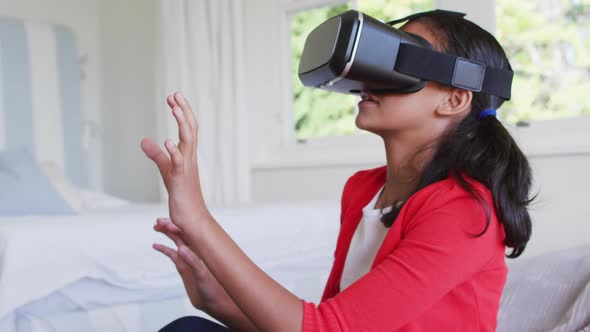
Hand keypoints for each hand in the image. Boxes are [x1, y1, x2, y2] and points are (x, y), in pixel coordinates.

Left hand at [141, 92, 208, 227]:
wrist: (193, 218)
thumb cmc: (183, 195)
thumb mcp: (166, 171)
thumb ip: (157, 155)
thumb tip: (143, 140)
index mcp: (188, 156)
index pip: (188, 129)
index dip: (182, 112)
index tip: (174, 97)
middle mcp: (190, 159)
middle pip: (190, 130)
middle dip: (184, 111)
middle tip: (175, 94)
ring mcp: (187, 168)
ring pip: (188, 142)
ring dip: (182, 124)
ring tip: (174, 108)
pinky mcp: (180, 180)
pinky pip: (178, 163)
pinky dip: (174, 151)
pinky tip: (167, 140)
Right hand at [153, 217, 233, 315]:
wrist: (214, 303)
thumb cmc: (215, 289)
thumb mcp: (203, 274)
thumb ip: (192, 261)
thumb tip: (180, 248)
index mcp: (202, 249)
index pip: (189, 232)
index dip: (178, 225)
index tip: (166, 221)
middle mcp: (196, 251)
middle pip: (181, 233)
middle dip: (170, 226)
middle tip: (157, 221)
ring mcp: (189, 258)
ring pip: (176, 241)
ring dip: (167, 234)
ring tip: (156, 227)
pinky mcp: (184, 267)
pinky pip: (172, 254)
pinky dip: (164, 249)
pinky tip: (156, 245)